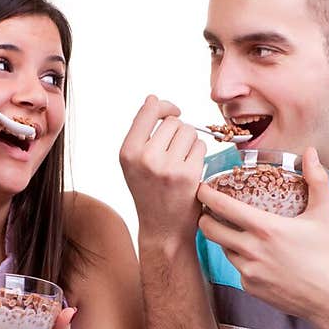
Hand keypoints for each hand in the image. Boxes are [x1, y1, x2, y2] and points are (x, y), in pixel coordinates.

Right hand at [119, 95, 206, 242]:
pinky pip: (200, 146)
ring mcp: (167, 166)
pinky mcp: (188, 174)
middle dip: (178, 132)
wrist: (162, 229)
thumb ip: (141, 133)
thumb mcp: (134, 163)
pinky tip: (191, 170)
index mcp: (128, 152)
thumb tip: (153, 99)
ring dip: (190, 143)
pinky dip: (199, 155)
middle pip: (173, 122)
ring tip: (181, 162)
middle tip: (174, 154)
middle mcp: (145, 158)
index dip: (164, 106)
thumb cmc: (150, 193)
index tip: (172, 111)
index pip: (149, 110)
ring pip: (189, 132)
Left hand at [196, 148, 328, 323]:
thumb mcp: (324, 215)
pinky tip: (256, 255)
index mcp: (266, 228)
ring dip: (224, 238)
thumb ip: (316, 181)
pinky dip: (241, 259)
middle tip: (209, 210)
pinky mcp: (250, 288)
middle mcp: (251, 250)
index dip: (206, 195)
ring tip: (235, 230)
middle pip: (209, 230)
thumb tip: (312, 152)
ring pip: (223, 249)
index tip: (201, 187)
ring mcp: (248, 272)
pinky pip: (237, 268)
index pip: (223, 207)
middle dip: (204, 217)